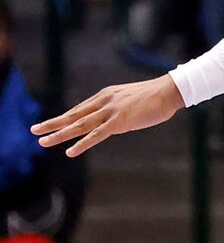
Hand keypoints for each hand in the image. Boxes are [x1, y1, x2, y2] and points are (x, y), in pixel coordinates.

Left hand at [32, 75, 183, 157]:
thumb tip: (116, 121)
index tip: (51, 123)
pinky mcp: (120, 122)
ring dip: (59, 134)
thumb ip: (119, 110)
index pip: (80, 109)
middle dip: (52, 124)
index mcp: (106, 96)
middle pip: (73, 115)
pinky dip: (82, 144)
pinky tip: (70, 151)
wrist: (169, 91)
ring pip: (79, 125)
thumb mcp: (131, 101)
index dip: (64, 118)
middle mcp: (104, 102)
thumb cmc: (155, 97)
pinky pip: (97, 135)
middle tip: (34, 130)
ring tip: (43, 141)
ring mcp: (110, 111)